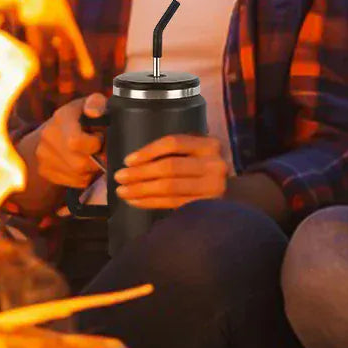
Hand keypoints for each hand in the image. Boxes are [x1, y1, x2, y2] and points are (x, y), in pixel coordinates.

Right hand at [35, 93, 106, 188]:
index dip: (95, 144)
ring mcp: (42, 155)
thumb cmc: (82, 116)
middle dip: (97, 160)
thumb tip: (93, 112)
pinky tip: (85, 164)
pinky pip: (74, 182)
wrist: (56, 129)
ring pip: (79, 175)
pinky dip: (85, 176)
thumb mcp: (92, 103)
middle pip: (79, 163)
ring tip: (93, 156)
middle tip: (101, 151)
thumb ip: (96, 103)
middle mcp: (47, 136)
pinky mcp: (44, 170)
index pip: (75, 142)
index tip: (100, 138)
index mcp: (62, 117)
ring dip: (92, 169)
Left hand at [112, 134, 227, 208]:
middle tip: (119, 177)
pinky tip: (135, 201)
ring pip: (169, 187)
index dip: (148, 151)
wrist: (229, 190)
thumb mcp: (195, 152)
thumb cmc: (203, 168)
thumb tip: (132, 161)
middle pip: (169, 166)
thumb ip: (175, 152)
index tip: (127, 160)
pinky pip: (171, 202)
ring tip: (122, 191)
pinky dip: (149, 202)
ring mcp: (212, 186)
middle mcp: (214, 164)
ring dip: (141, 189)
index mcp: (209, 144)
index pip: (174, 143)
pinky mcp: (206, 204)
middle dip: (140, 172)